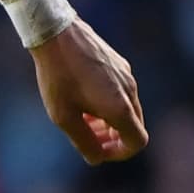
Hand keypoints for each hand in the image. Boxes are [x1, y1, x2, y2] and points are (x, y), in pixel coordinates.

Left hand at [31, 19, 147, 164]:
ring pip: (127, 110)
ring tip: (83, 121)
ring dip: (109, 123)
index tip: (98, 151)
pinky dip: (109, 106)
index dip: (119, 154)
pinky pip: (122, 94)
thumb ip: (83, 142)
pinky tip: (84, 101)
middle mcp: (130, 91)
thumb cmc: (57, 77)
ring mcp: (127, 76)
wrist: (57, 34)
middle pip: (133, 127)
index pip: (137, 142)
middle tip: (88, 139)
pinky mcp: (120, 65)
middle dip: (113, 140)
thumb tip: (97, 158)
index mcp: (120, 107)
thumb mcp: (64, 117)